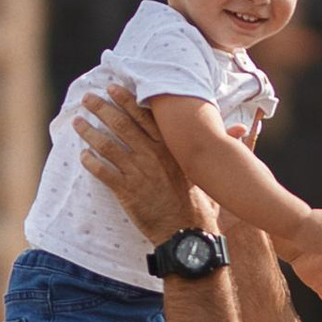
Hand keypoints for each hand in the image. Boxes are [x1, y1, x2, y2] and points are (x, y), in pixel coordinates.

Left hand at [72, 83, 211, 247]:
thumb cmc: (200, 204)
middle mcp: (153, 156)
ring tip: (77, 121)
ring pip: (109, 146)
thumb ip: (222, 147)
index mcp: (170, 148)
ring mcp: (139, 173)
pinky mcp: (127, 192)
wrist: (187, 234)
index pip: (146, 116)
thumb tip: (244, 128)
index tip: (113, 87)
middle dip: (103, 108)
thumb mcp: (210, 173)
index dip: (128, 100)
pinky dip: (91, 162)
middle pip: (123, 124)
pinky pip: (104, 173)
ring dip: (90, 131)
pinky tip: (81, 155)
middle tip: (88, 97)